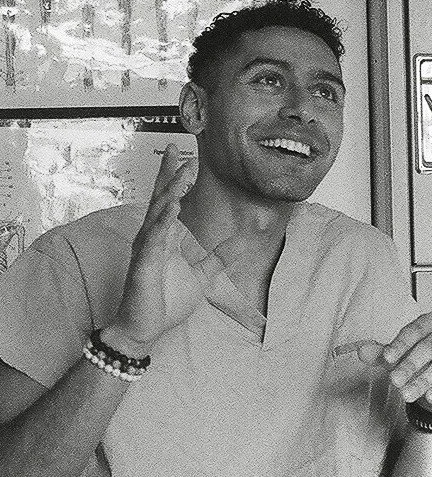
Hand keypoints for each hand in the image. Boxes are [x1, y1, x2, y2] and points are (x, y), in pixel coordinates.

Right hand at [104, 144, 243, 352]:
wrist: (145, 328)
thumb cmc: (166, 302)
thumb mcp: (201, 276)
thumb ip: (218, 257)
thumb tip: (241, 242)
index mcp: (165, 237)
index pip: (169, 200)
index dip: (174, 178)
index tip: (185, 156)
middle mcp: (152, 237)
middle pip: (160, 197)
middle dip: (169, 173)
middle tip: (177, 148)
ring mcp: (146, 248)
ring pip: (158, 212)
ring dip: (172, 191)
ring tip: (185, 172)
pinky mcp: (143, 263)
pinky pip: (154, 237)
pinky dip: (163, 220)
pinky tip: (173, 206)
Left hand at [383, 312, 431, 414]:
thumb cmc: (419, 363)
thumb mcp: (397, 357)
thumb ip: (380, 354)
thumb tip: (361, 351)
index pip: (416, 328)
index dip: (400, 344)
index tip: (386, 358)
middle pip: (431, 345)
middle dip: (410, 364)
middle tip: (395, 380)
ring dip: (424, 379)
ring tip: (407, 393)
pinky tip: (429, 396)